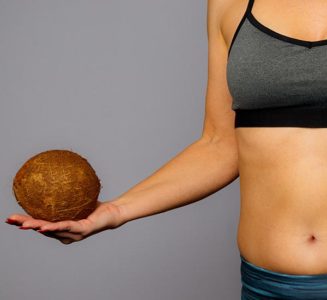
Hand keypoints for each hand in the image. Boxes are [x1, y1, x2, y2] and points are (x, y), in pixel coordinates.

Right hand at [5, 200, 124, 244]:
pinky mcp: (82, 231)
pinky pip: (66, 227)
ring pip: (51, 230)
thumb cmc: (95, 205)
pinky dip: (54, 227)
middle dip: (25, 225)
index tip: (12, 217)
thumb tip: (53, 176)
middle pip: (42, 229)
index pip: (41, 224)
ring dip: (36, 227)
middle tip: (10, 220)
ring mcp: (74, 234)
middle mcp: (65, 234)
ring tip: (23, 224)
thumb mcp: (77, 197)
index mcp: (62, 227)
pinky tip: (44, 226)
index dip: (26, 221)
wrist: (114, 212)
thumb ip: (65, 192)